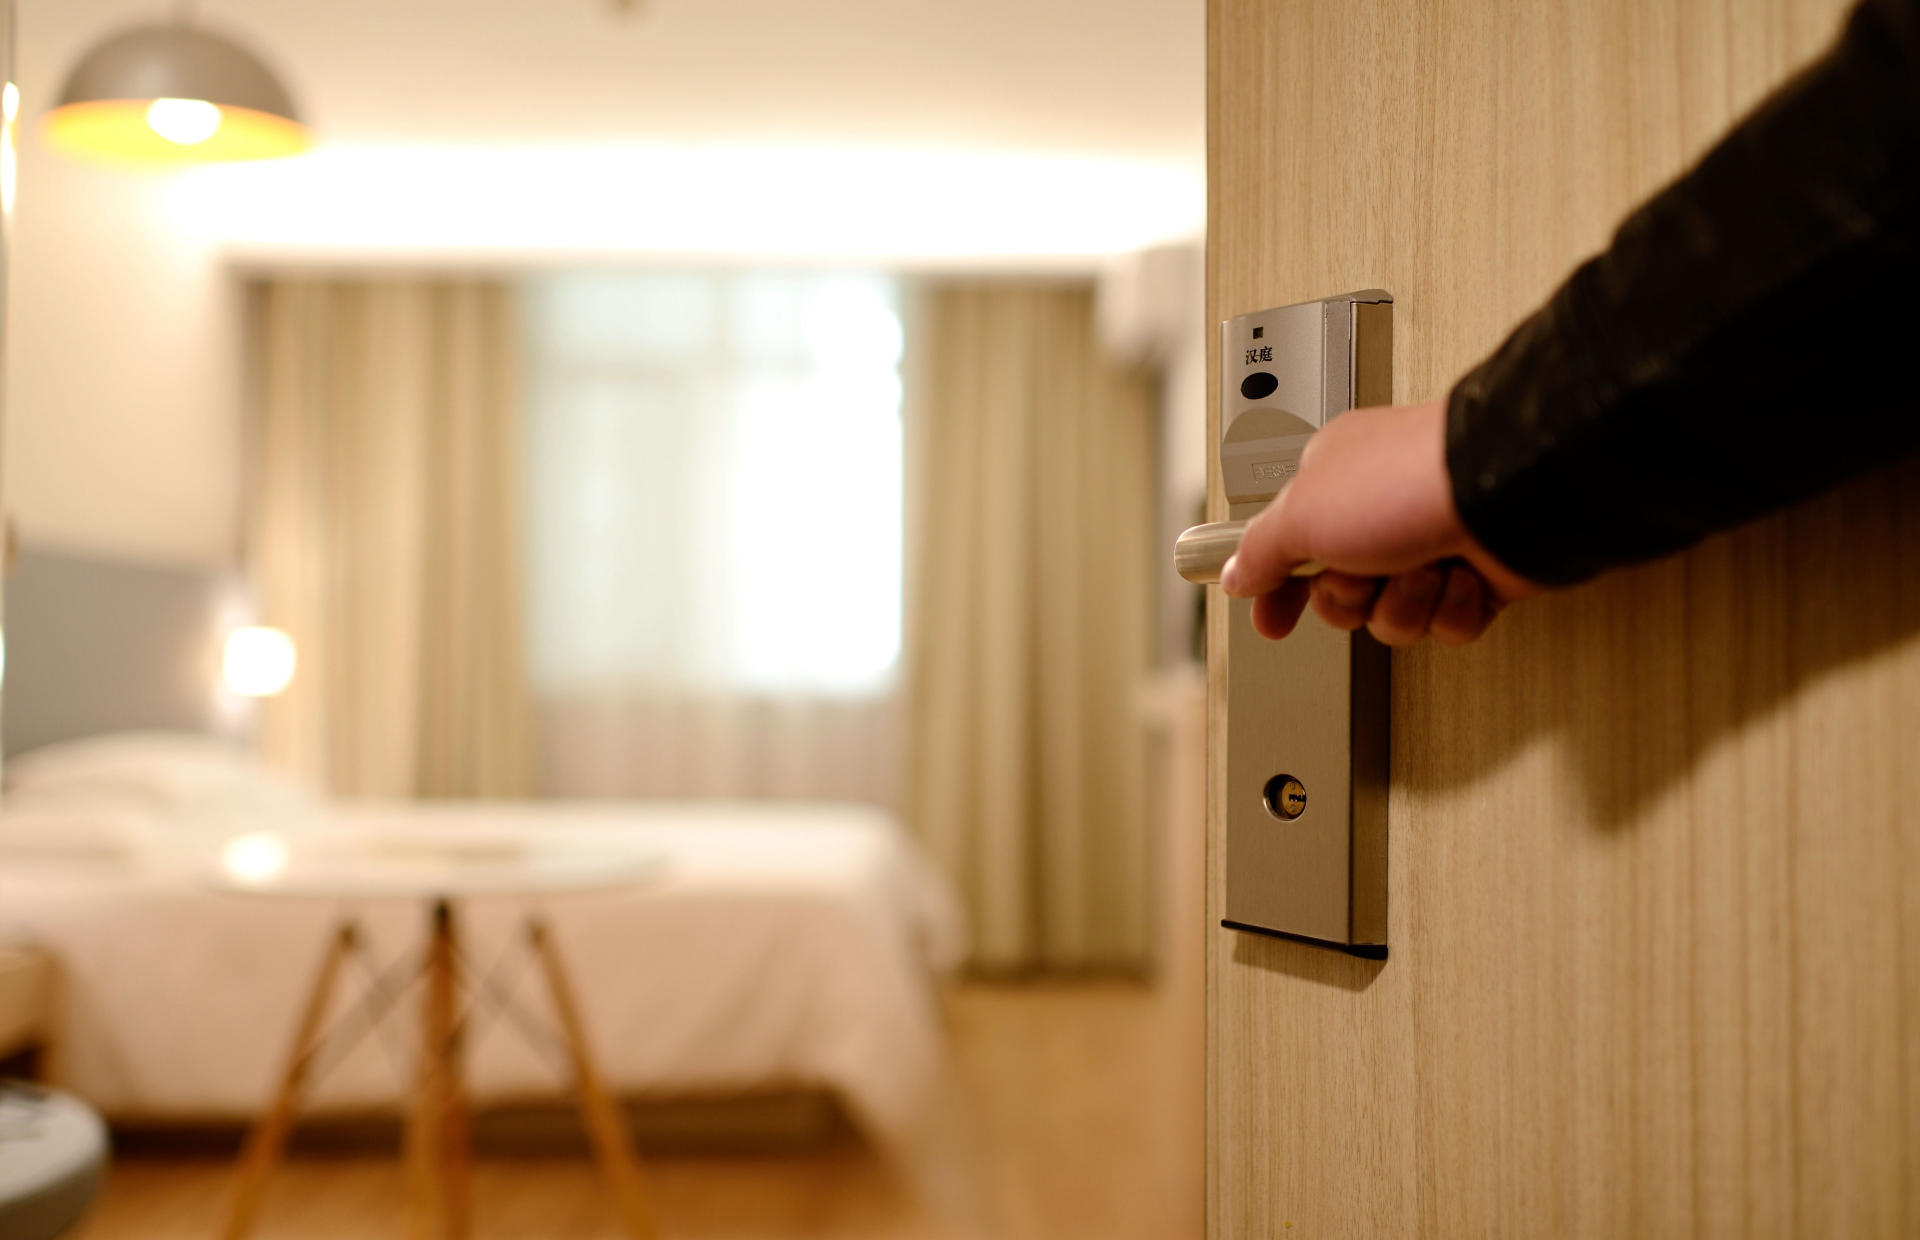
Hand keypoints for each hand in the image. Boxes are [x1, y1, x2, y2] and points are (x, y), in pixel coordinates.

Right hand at [1218, 399, 1540, 643]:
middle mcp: (1381, 513)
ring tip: (1425, 566)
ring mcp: (1431, 544)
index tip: (1270, 621)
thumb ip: (1259, 550)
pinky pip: (1448, 624)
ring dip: (1407, 602)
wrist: (1508, 492)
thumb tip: (1234, 574)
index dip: (1276, 592)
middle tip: (1363, 572)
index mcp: (1334, 484)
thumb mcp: (1301, 515)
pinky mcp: (1479, 576)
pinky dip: (1454, 608)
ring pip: (1395, 617)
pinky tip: (1462, 577)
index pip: (1288, 549)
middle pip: (1340, 597)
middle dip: (1352, 598)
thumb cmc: (1406, 482)